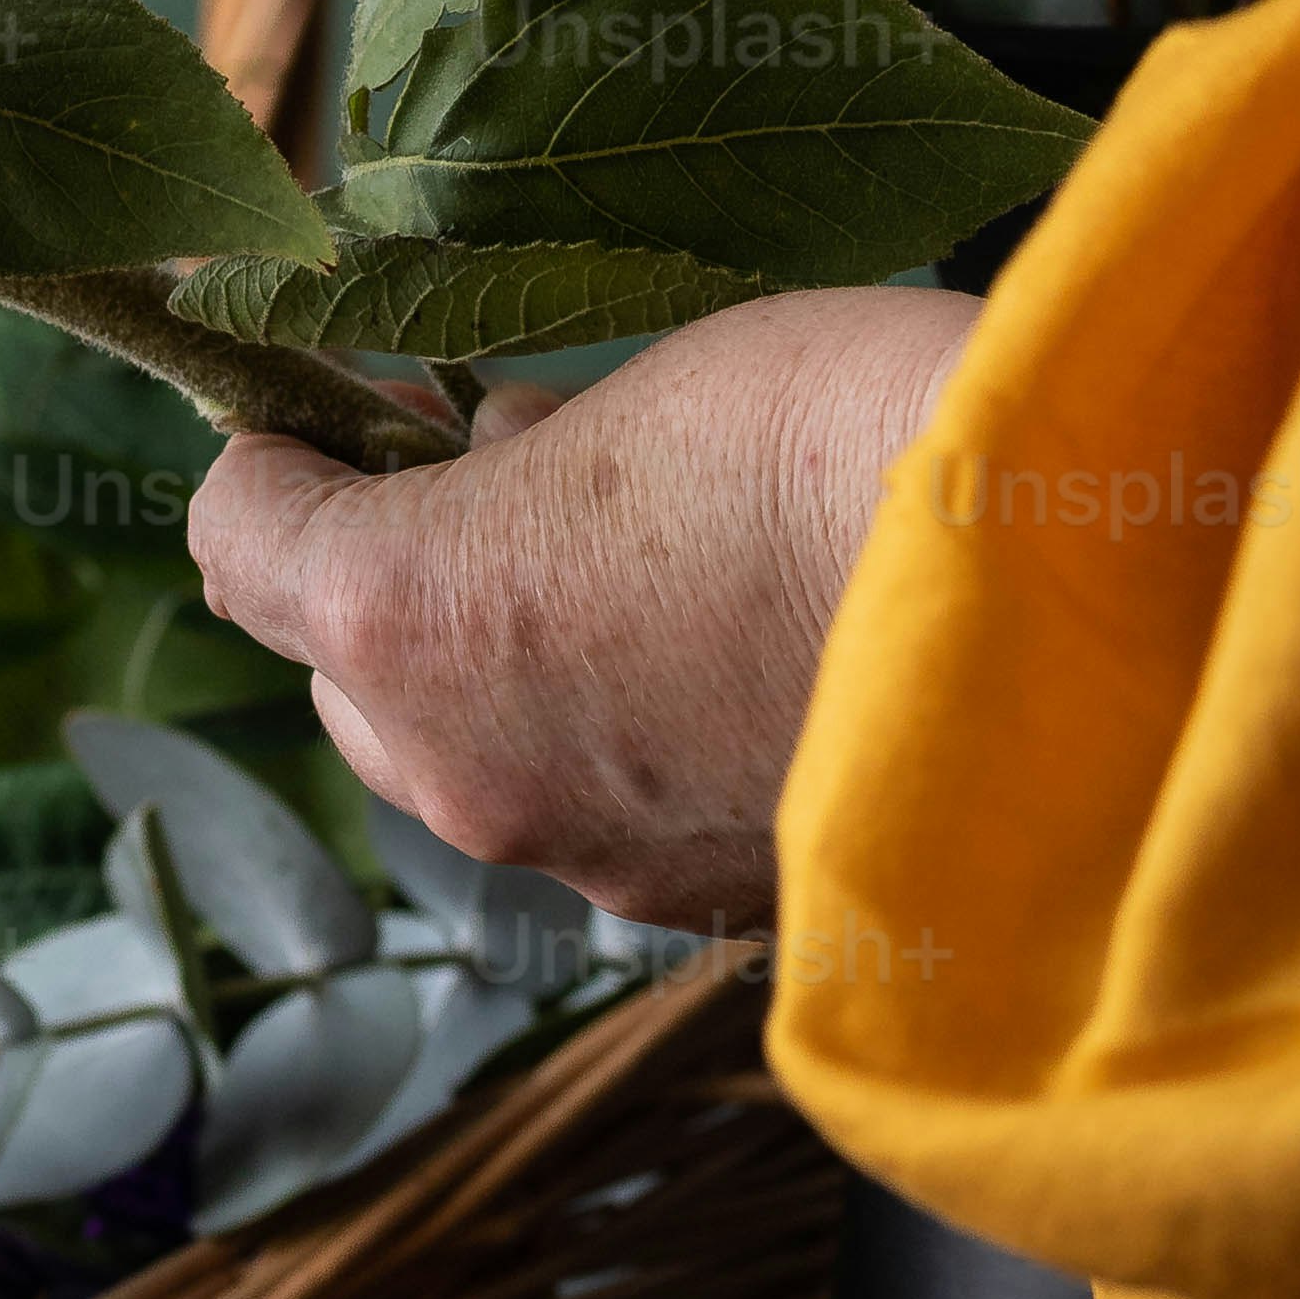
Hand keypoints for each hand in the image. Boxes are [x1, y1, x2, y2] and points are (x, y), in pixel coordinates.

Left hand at [187, 285, 977, 935]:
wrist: (1059, 591)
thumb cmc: (840, 438)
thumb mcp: (643, 388)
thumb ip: (530, 454)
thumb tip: (502, 458)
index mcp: (406, 611)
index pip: (240, 533)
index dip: (286, 451)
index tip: (359, 402)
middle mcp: (463, 762)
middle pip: (345, 671)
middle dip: (398, 575)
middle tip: (506, 471)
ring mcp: (585, 855)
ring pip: (475, 759)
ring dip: (517, 670)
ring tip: (641, 570)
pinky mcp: (699, 910)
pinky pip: (604, 817)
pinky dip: (632, 744)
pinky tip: (735, 664)